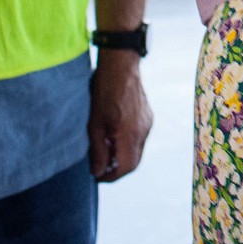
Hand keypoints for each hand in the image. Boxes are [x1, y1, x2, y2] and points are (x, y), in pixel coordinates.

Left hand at [87, 53, 152, 181]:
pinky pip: (139, 138)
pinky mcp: (148, 117)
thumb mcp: (94, 124)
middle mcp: (143, 131)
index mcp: (130, 134)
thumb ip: (98, 151)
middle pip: (134, 162)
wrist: (120, 67)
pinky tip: (113, 136)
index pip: (126, 167)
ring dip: (122, 156)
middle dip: (117, 169)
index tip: (97, 176)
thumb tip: (98, 172)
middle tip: (99, 167)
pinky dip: (127, 144)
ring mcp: (148, 123)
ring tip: (104, 149)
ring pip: (137, 150)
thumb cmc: (104, 93)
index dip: (111, 176)